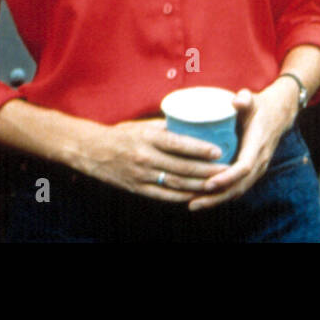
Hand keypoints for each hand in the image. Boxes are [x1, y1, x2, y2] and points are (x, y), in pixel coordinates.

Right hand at [75, 117, 227, 201]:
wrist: (92, 151)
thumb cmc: (123, 134)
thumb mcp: (144, 125)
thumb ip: (168, 127)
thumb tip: (195, 123)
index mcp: (148, 138)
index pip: (178, 144)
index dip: (200, 149)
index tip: (219, 150)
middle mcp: (145, 157)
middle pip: (181, 167)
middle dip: (206, 170)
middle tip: (227, 169)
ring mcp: (141, 175)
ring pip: (175, 183)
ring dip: (198, 185)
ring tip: (217, 183)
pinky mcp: (137, 188)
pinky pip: (163, 195)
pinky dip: (181, 196)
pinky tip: (196, 194)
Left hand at [187, 83, 299, 211]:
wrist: (280, 114)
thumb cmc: (260, 106)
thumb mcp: (253, 99)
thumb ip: (245, 99)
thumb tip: (236, 101)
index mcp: (258, 143)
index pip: (244, 166)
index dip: (227, 177)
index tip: (208, 183)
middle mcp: (260, 159)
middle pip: (239, 185)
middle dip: (216, 196)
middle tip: (193, 202)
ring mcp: (258, 168)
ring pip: (239, 190)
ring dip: (217, 200)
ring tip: (194, 205)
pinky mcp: (254, 171)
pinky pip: (239, 188)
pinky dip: (222, 196)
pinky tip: (205, 199)